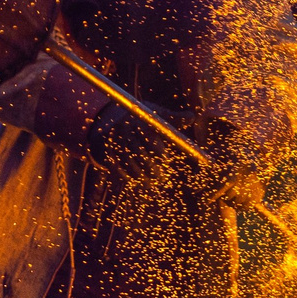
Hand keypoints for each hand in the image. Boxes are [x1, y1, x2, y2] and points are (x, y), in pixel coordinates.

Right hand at [86, 108, 246, 197]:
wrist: (109, 118)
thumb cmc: (140, 118)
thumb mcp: (155, 113)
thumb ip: (173, 117)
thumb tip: (192, 116)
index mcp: (137, 118)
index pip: (149, 137)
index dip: (158, 151)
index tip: (165, 160)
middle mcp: (123, 129)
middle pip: (137, 151)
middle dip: (149, 166)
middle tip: (160, 177)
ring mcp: (112, 141)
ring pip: (126, 161)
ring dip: (138, 175)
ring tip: (150, 184)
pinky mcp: (104, 151)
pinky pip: (114, 167)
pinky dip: (125, 177)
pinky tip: (135, 183)